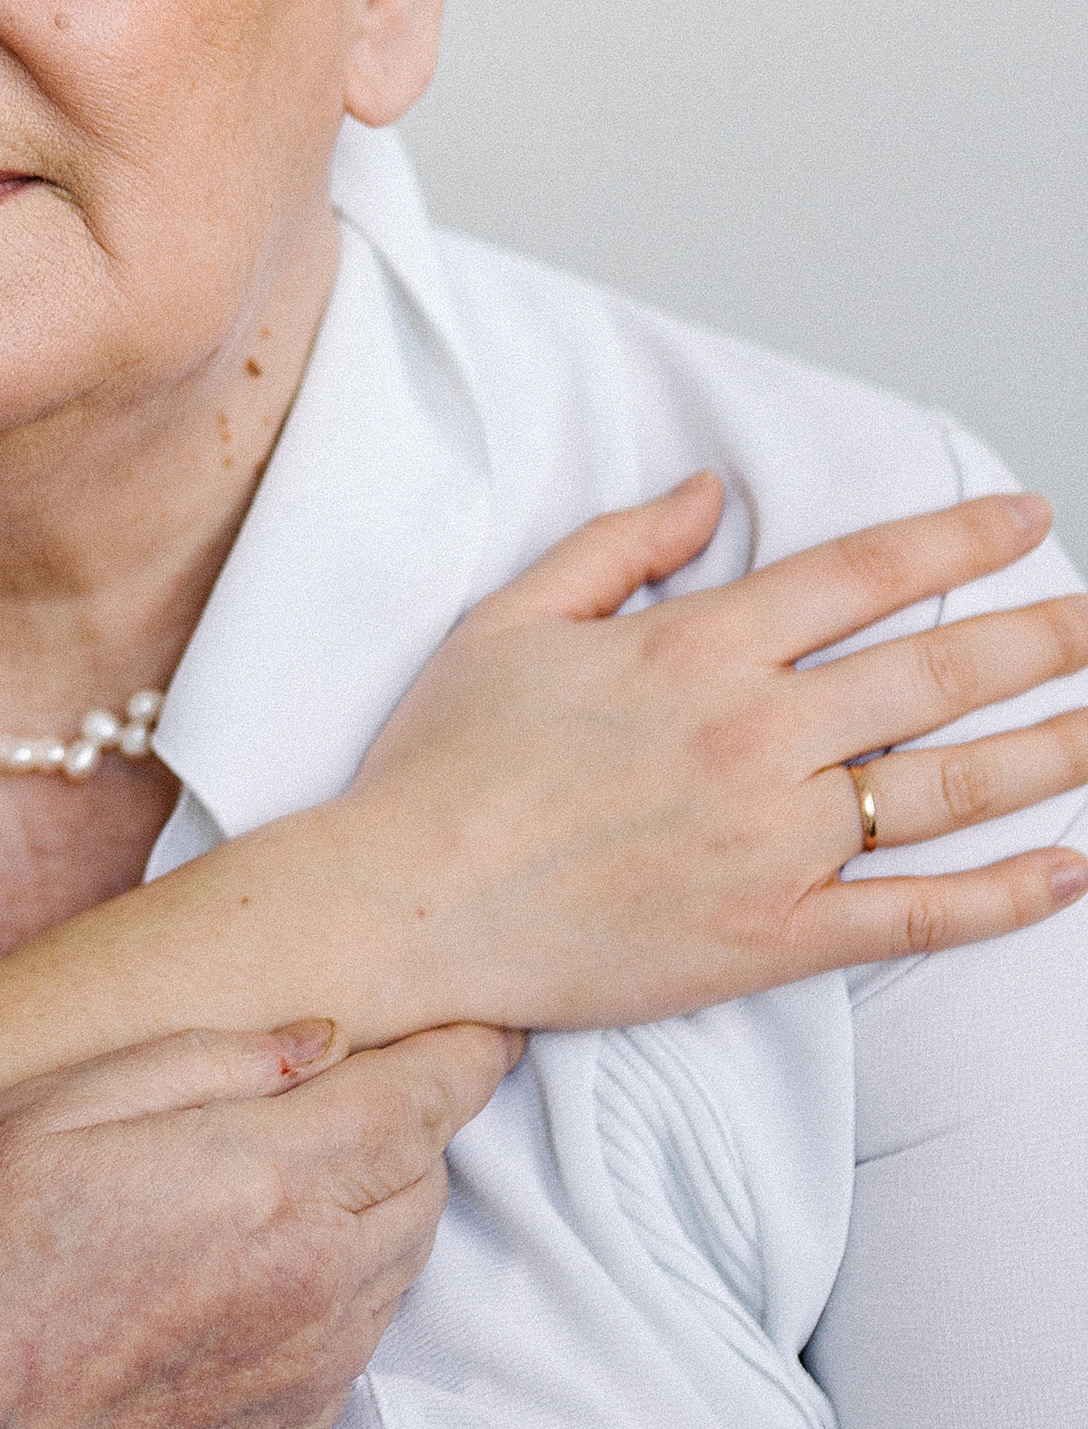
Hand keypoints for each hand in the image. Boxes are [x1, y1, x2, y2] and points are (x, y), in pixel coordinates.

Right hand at [0, 1019, 514, 1428]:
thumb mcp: (37, 1115)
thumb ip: (194, 1063)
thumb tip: (319, 1044)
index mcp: (263, 1188)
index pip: (422, 1103)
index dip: (463, 1053)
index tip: (484, 1023)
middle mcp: (313, 1289)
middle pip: (427, 1180)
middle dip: (413, 1118)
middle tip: (363, 1075)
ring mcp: (304, 1378)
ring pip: (401, 1263)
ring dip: (381, 1200)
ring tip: (299, 1161)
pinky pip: (356, 1336)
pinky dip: (343, 1279)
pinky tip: (256, 1259)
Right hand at [349, 479, 1087, 1034]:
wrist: (406, 905)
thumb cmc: (445, 765)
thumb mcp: (513, 621)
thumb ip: (619, 547)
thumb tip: (711, 492)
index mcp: (697, 649)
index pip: (863, 574)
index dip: (958, 540)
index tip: (1028, 518)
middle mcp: (753, 736)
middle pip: (933, 674)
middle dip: (1041, 638)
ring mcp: (771, 841)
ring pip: (947, 788)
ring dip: (1053, 750)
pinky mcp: (769, 935)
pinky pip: (913, 916)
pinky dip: (1003, 898)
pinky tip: (1071, 871)